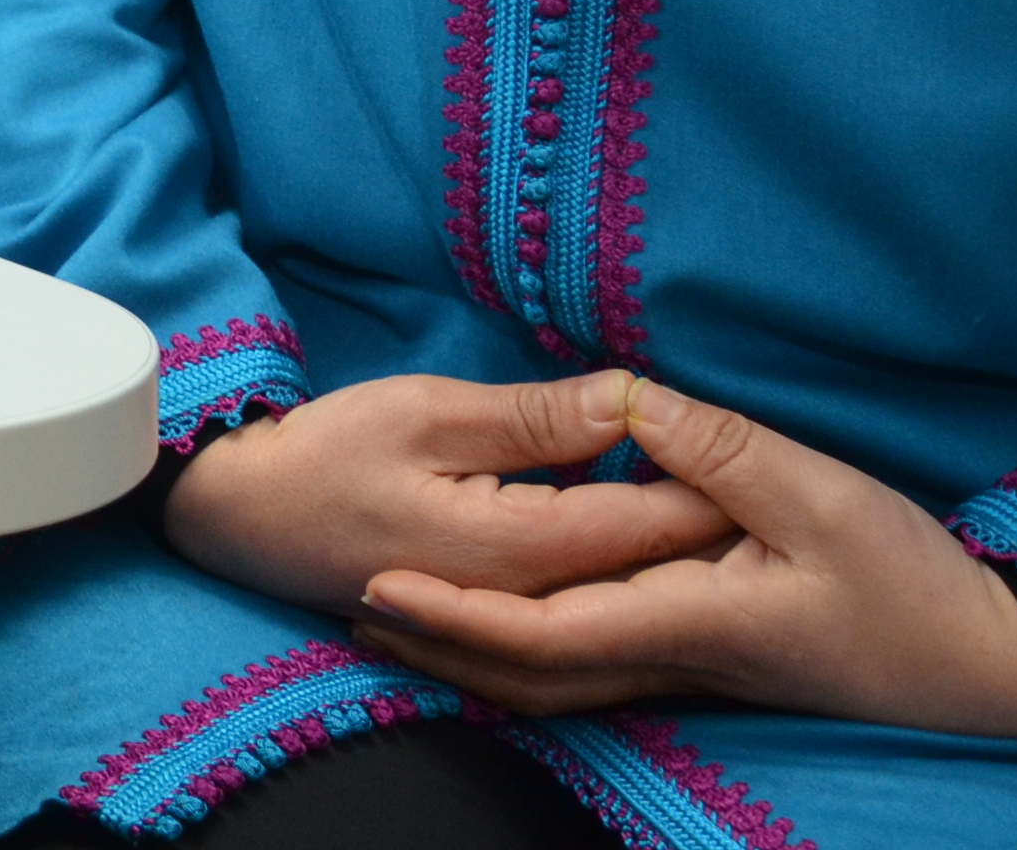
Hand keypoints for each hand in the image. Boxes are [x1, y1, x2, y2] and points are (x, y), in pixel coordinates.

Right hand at [167, 371, 732, 616]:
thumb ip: (538, 417)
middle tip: (773, 471)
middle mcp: (532, 600)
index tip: (768, 441)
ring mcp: (516, 617)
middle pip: (658, 568)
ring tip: (738, 500)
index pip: (658, 521)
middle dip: (718, 522)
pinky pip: (592, 600)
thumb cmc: (325, 454)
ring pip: (631, 590)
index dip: (720, 480)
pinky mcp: (499, 616)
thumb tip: (634, 400)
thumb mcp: (429, 411)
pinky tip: (656, 532)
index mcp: (522, 550)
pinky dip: (634, 567)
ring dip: (681, 549)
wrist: (243, 520)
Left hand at [355, 375, 1016, 734]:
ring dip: (474, 657)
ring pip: (557, 684)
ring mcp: (694, 672)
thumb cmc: (912, 585)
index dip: (452, 615)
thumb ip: (712, 446)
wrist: (991, 668)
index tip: (377, 584)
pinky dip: (530, 657)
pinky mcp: (714, 664)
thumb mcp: (818, 497)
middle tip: (357, 606)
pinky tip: (506, 628)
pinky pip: (593, 672)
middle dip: (439, 646)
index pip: (539, 632)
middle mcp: (674, 660)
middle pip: (529, 674)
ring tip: (401, 620)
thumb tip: (623, 394)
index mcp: (686, 620)